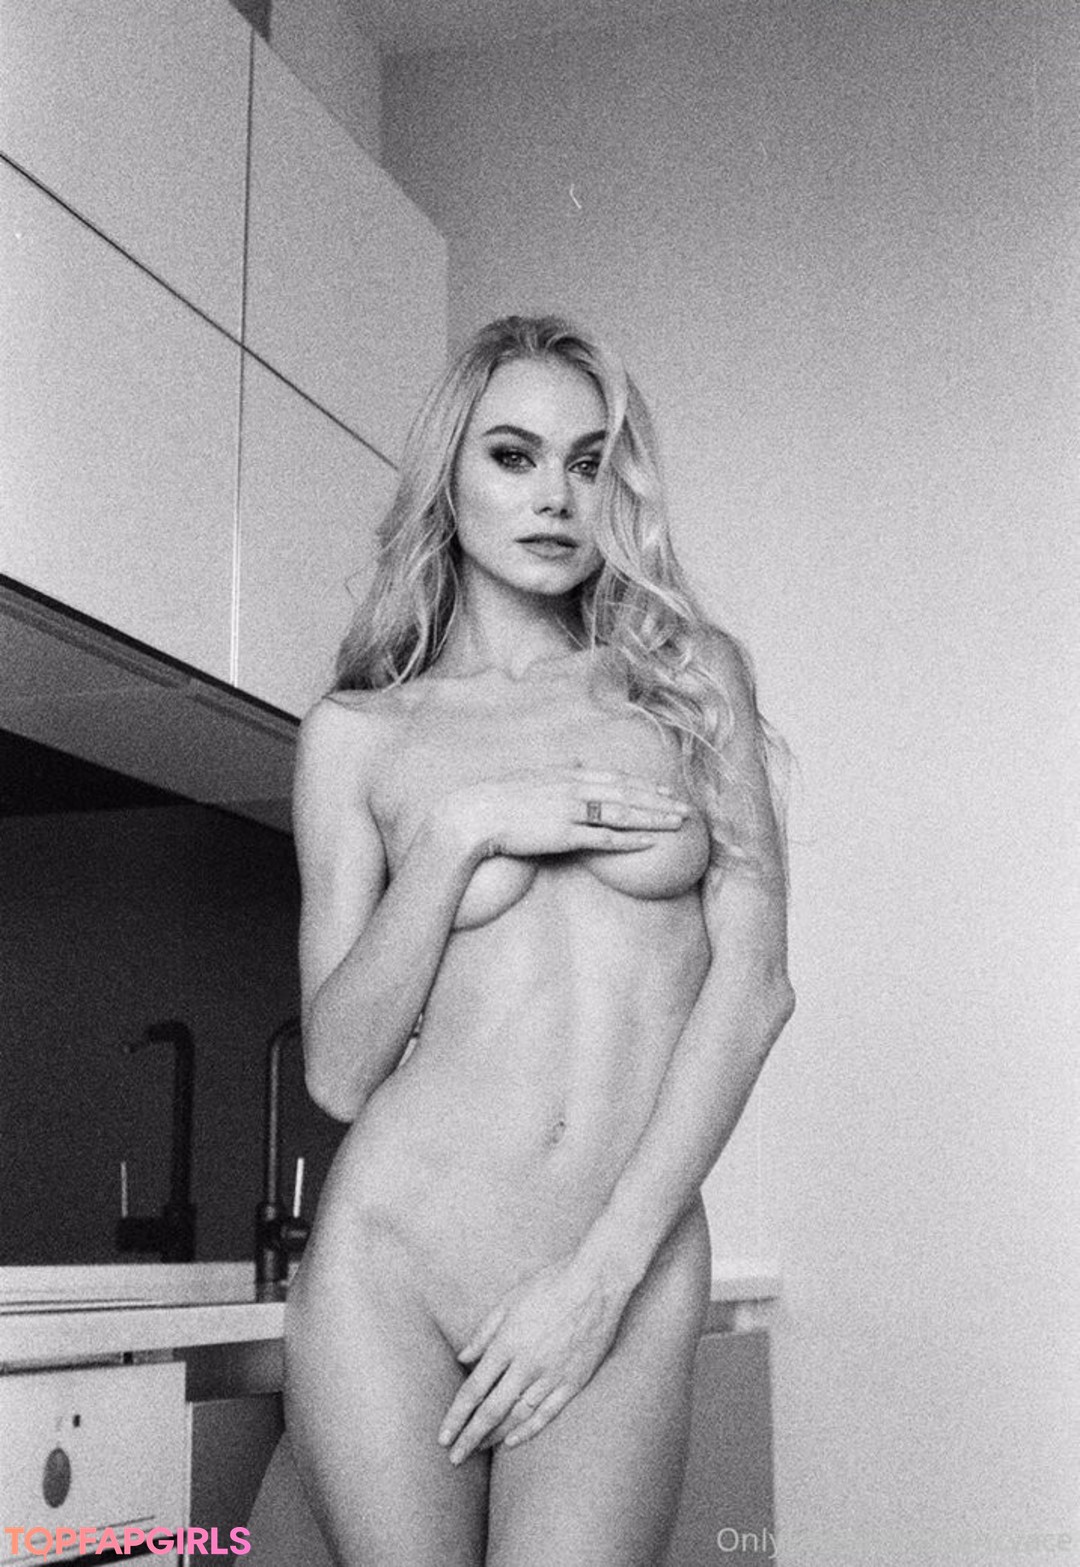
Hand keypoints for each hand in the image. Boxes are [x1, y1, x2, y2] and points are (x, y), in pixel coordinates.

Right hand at [434, 766, 691, 864]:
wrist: (474, 814)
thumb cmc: (500, 798)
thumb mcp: (533, 775)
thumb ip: (559, 769)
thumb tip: (576, 759)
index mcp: (567, 773)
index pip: (615, 778)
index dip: (644, 785)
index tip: (666, 791)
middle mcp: (574, 788)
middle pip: (627, 794)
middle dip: (660, 801)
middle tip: (686, 809)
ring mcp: (570, 811)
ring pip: (623, 814)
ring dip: (654, 818)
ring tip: (678, 824)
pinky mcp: (564, 835)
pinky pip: (604, 838)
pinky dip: (630, 839)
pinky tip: (650, 843)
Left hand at [437, 1254, 631, 1463]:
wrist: (597, 1282)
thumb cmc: (550, 1284)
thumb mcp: (510, 1300)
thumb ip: (484, 1332)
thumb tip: (463, 1358)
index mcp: (507, 1343)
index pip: (474, 1390)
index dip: (456, 1416)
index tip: (443, 1436)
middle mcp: (527, 1364)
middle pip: (491, 1410)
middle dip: (470, 1437)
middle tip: (454, 1458)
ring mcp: (552, 1375)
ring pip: (517, 1416)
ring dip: (495, 1437)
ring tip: (478, 1450)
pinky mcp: (574, 1380)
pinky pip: (547, 1413)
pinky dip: (529, 1430)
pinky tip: (512, 1442)